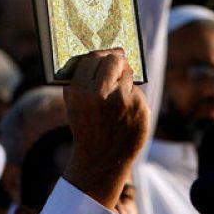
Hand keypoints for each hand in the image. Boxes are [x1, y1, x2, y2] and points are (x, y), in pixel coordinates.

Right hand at [62, 49, 148, 208]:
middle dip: (116, 59)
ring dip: (124, 79)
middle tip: (118, 59)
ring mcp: (124, 100)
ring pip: (129, 74)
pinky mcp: (140, 107)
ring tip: (117, 96)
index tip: (104, 55)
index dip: (99, 55)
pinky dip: (133, 97)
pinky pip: (137, 92)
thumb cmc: (86, 127)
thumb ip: (79, 79)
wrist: (102, 159)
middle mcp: (102, 92)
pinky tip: (125, 111)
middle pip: (114, 59)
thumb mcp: (73, 104)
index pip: (93, 57)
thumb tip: (94, 54)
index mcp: (81, 90)